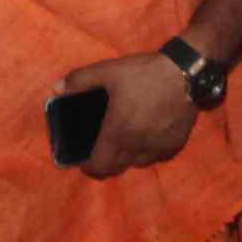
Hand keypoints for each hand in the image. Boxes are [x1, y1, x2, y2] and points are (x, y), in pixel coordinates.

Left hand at [62, 48, 201, 175]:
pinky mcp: (174, 146)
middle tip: (101, 148)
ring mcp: (158, 148)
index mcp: (118, 132)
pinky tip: (147, 133)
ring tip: (125, 139)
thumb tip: (55, 90)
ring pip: (136, 164)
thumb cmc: (144, 73)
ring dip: (126, 157)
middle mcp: (137, 146)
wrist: (186, 74)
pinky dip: (147, 151)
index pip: (99, 167)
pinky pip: (155, 157)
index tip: (84, 158)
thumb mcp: (108, 70)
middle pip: (116, 170)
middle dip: (105, 163)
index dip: (88, 167)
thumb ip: (79, 80)